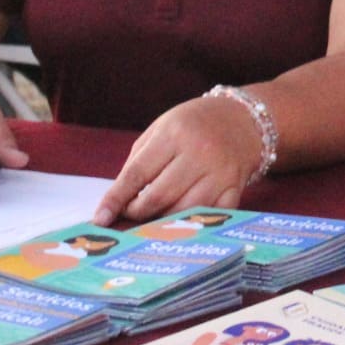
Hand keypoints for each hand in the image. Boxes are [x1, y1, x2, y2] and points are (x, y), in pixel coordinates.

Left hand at [94, 94, 264, 223]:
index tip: (101, 218)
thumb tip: (118, 199)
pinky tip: (180, 221)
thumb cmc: (193, 125)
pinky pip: (208, 217)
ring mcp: (219, 174)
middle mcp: (199, 153)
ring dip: (161, 220)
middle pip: (158, 197)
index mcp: (174, 134)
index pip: (137, 173)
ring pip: (181, 211)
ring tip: (153, 215)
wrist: (243, 120)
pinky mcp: (235, 189)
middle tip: (130, 214)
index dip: (116, 198)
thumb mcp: (161, 129)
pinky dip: (190, 224)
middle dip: (137, 212)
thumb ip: (138, 161)